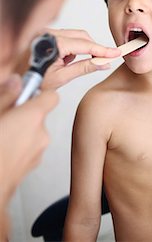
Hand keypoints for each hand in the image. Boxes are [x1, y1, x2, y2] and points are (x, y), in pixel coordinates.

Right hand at [0, 76, 57, 229]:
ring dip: (22, 132)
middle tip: (6, 117)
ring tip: (2, 136)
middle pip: (40, 115)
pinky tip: (4, 151)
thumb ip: (6, 96)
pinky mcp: (33, 166)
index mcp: (33, 117)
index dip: (39, 94)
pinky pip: (30, 148)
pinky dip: (20, 147)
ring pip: (34, 133)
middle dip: (25, 115)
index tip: (25, 93)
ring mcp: (38, 152)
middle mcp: (41, 133)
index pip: (51, 96)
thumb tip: (16, 81)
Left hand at [41, 29, 120, 89]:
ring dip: (80, 49)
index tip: (115, 52)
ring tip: (69, 65)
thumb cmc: (33, 81)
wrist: (18, 81)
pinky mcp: (45, 34)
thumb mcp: (62, 77)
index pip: (85, 44)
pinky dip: (70, 48)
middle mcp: (48, 33)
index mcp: (53, 43)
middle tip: (102, 60)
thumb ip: (85, 68)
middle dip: (92, 48)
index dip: (102, 49)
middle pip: (82, 35)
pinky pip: (66, 36)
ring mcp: (46, 32)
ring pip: (75, 35)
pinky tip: (62, 60)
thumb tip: (104, 63)